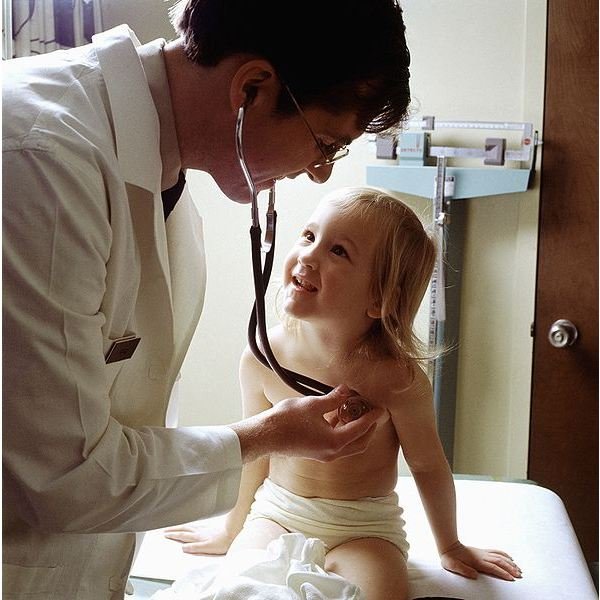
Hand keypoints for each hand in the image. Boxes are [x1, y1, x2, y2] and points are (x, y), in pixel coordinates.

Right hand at [163, 523, 234, 555]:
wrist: (232, 532)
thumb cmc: (221, 542)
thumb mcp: (207, 548)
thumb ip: (195, 547)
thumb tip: (183, 548)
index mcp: (197, 537)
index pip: (182, 535)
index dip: (173, 535)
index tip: (165, 534)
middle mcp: (199, 531)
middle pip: (183, 529)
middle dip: (174, 529)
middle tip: (165, 529)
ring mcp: (203, 528)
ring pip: (188, 526)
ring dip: (180, 526)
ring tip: (174, 527)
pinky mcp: (208, 527)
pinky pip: (194, 525)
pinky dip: (188, 525)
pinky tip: (190, 526)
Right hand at [231, 385, 386, 462]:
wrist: (265, 435)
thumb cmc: (287, 421)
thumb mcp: (314, 404)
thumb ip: (334, 398)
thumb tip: (348, 390)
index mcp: (335, 442)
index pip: (361, 428)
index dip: (372, 416)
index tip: (381, 407)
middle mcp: (332, 453)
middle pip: (360, 442)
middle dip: (369, 427)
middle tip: (372, 411)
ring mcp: (324, 454)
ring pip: (349, 444)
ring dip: (355, 429)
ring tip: (355, 410)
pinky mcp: (316, 452)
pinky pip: (337, 443)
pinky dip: (343, 431)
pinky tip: (337, 416)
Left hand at [440, 541, 522, 580]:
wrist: (448, 546)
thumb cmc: (450, 557)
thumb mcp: (453, 566)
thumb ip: (464, 570)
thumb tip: (474, 575)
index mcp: (477, 561)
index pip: (493, 567)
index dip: (503, 573)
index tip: (511, 578)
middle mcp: (482, 556)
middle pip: (500, 562)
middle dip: (511, 569)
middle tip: (520, 575)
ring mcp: (483, 553)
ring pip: (499, 557)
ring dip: (510, 563)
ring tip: (518, 569)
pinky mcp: (482, 551)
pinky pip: (496, 552)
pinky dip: (504, 554)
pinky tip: (509, 558)